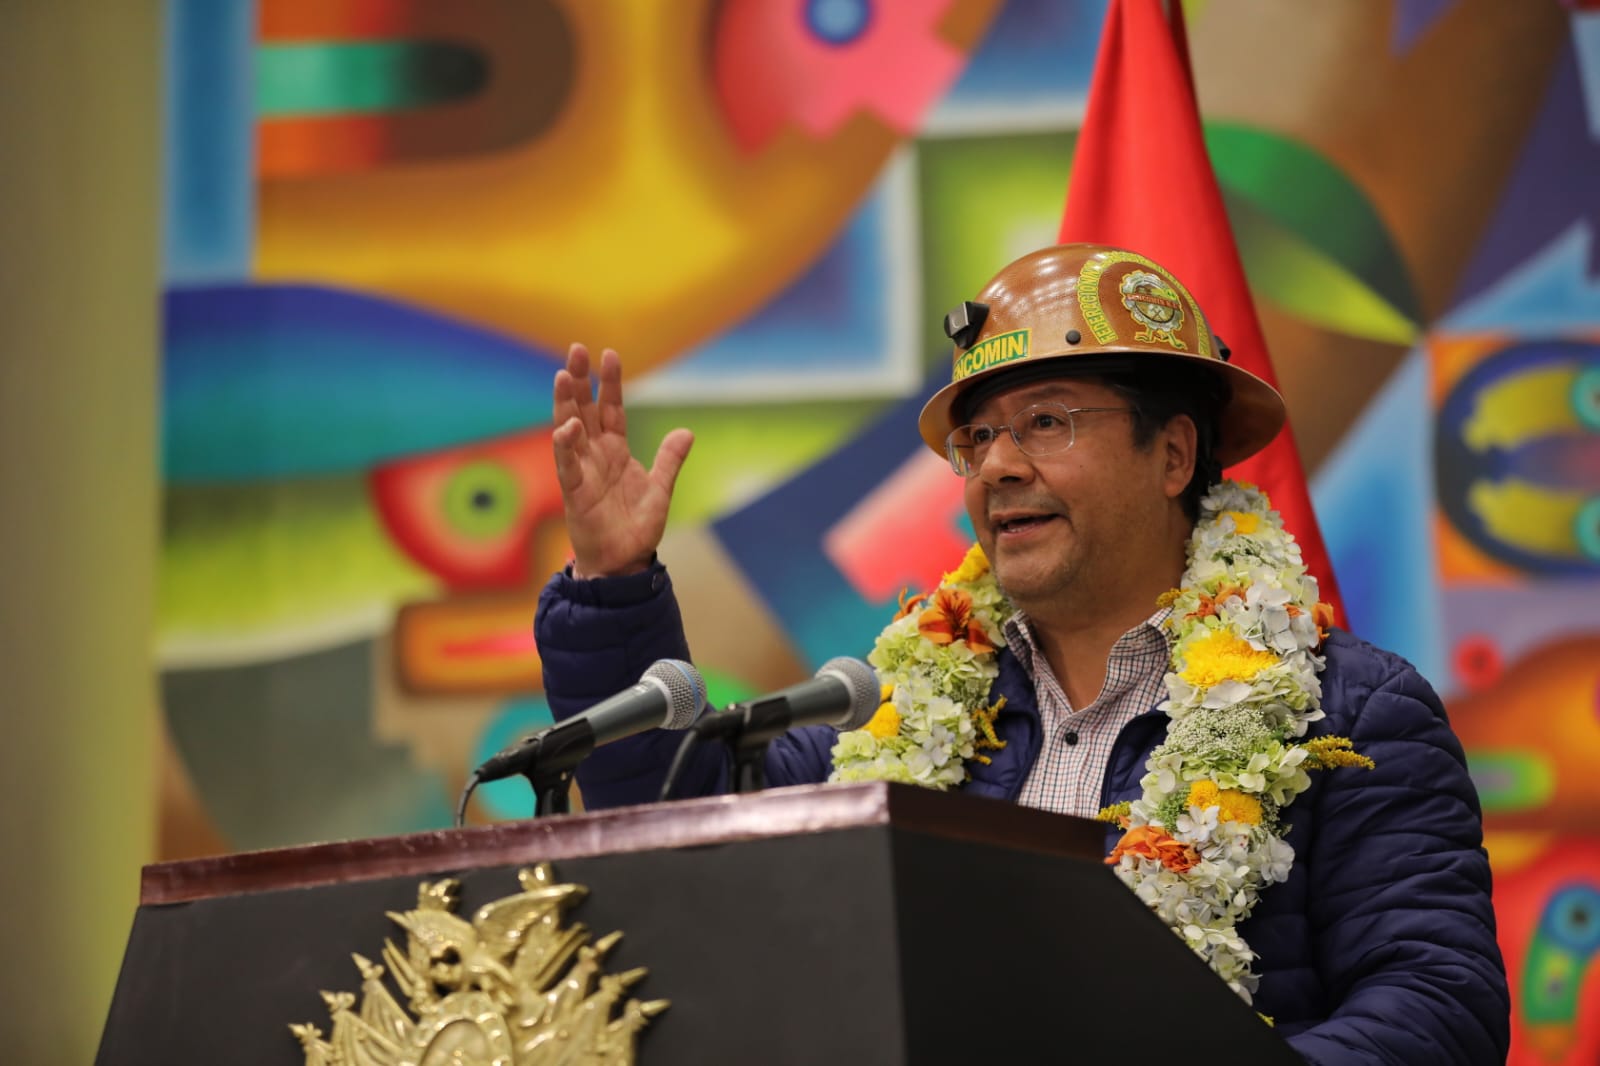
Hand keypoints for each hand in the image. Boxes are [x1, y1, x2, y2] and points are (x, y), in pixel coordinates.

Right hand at [551, 343, 692, 577]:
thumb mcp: (660, 489)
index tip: (608, 354)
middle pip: (584, 409)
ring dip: (565, 403)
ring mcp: (582, 471)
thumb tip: (686, 432)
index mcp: (615, 450)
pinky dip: (566, 446)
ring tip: (562, 375)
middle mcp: (595, 455)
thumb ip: (670, 460)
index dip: (609, 382)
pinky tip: (566, 426)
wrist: (625, 562)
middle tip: (576, 349)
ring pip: (569, 429)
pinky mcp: (575, 493)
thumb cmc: (636, 527)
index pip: (610, 408)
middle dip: (579, 380)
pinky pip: (568, 465)